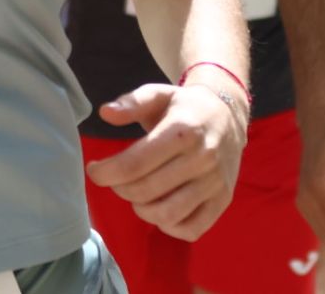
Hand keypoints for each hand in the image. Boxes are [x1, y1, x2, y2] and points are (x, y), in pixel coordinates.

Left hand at [86, 83, 246, 241]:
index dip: (105, 173)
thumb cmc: (186, 108)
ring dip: (142, 209)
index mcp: (184, 131)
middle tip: (119, 179)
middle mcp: (203, 158)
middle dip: (120, 188)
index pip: (134, 165)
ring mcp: (216, 182)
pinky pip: (191, 229)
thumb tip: (106, 112)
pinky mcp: (223, 199)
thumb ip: (132, 101)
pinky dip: (170, 226)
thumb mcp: (160, 94)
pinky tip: (163, 207)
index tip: (94, 170)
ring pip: (166, 215)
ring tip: (140, 194)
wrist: (230, 115)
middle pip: (144, 191)